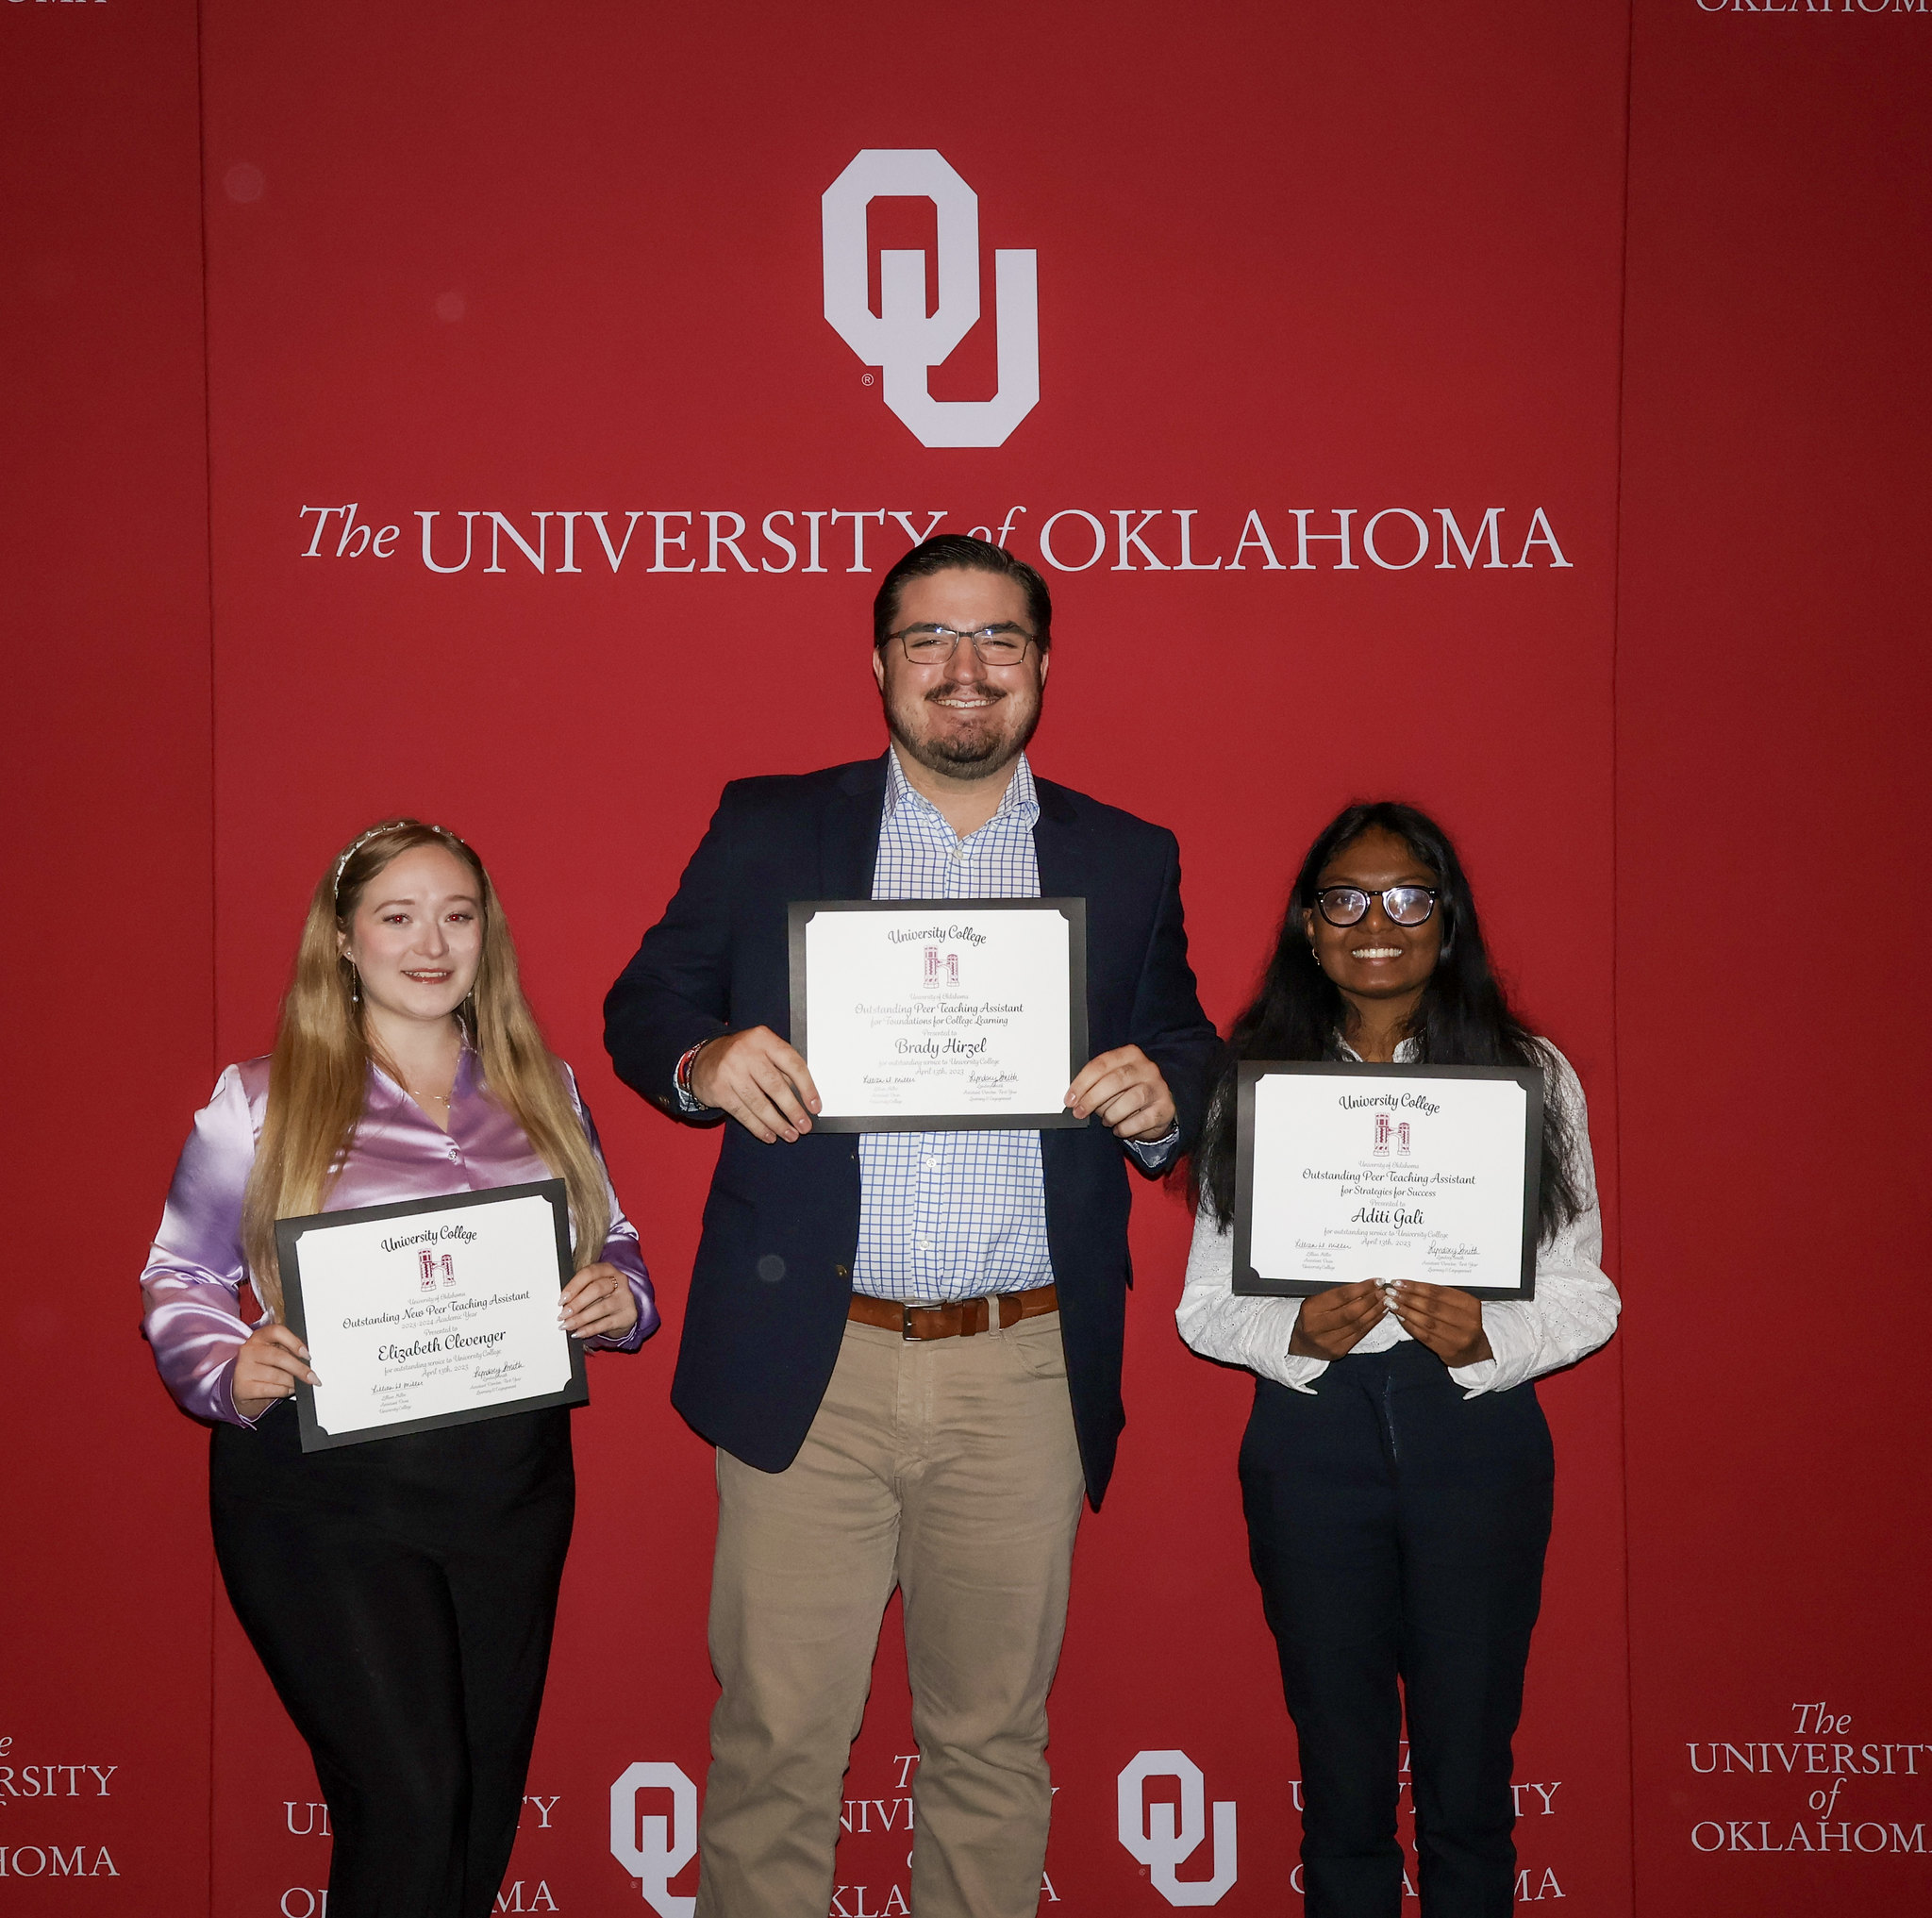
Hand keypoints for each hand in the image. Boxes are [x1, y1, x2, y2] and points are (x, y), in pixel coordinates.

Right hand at [232, 1322, 318, 1420]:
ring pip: (276, 1376)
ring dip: (292, 1382)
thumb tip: (309, 1359)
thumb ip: (288, 1351)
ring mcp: (243, 1368)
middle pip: (279, 1357)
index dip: (294, 1342)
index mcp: (259, 1337)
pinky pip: (269, 1389)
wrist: (242, 1389)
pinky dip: (283, 1391)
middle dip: (300, 1369)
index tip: (307, 1355)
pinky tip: (287, 1390)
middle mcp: (248, 1350)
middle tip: (313, 1377)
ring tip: (298, 1384)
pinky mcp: (242, 1387)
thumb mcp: (274, 1354)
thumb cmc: (264, 1368)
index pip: (277, 1331)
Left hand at [559, 1261, 638, 1341]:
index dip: (573, 1286)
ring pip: (601, 1307)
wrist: (623, 1312)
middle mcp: (619, 1280)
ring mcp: (625, 1297)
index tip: (561, 1300)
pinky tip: (579, 1332)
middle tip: (563, 1315)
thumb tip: (563, 1305)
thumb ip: (579, 1292)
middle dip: (576, 1303)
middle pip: (596, 1289)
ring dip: (581, 1318)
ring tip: (568, 1325)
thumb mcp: (591, 1289)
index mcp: (607, 1269)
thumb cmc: (602, 1298)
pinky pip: (606, 1323)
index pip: (589, 1273)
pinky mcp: (628, 1315)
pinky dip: (590, 1329)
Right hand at [690, 1027, 820, 1142]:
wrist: (703, 1058)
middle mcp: (746, 1052)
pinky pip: (742, 1113)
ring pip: (759, 1103)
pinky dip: (758, 1127)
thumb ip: (782, 1069)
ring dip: (777, 1123)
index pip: (792, 1063)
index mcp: (763, 1038)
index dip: (807, 1087)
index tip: (815, 1106)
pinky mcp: (719, 1089)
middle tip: (804, 1126)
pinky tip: (769, 1135)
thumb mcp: (763, 1051)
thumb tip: (804, 1100)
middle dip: (793, 1110)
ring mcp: (730, 1071)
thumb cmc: (742, 1056)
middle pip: (776, 1086)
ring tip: (790, 1135)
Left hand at [1065, 1045, 1175, 1141]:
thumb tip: (1075, 1098)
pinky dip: (1125, 1128)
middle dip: (1092, 1099)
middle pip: (1115, 1080)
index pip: (1101, 1064)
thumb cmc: (1129, 1091)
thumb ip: (1096, 1083)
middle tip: (1080, 1112)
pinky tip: (1119, 1129)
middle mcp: (1146, 1068)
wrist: (1159, 1106)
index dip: (1082, 1082)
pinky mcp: (1165, 1107)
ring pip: (1129, 1100)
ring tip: (1106, 1120)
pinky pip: (1141, 1120)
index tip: (1070, 1098)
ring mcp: (1158, 1087)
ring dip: (1111, 1114)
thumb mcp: (1113, 1081)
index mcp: (1130, 1054)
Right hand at [1287, 1280, 1387, 1360]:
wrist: (1298, 1341)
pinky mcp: (1337, 1351)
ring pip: (1357, 1325)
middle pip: (1351, 1313)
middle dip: (1371, 1300)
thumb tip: (1364, 1287)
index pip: (1340, 1297)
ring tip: (1385, 1301)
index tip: (1375, 1282)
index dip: (1361, 1288)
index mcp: (1310, 1309)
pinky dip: (1372, 1323)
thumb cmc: (1309, 1316)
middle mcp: (1317, 1327)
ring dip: (1375, 1312)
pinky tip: (1379, 1314)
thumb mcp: (1315, 1300)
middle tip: (1384, 1292)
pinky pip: (1359, 1335)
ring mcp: (1328, 1342)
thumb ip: (1336, 1295)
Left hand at [1388, 1281, 1492, 1367]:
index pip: (1438, 1292)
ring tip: (1391, 1303)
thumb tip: (1409, 1286)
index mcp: (1470, 1305)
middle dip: (1408, 1298)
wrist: (1477, 1349)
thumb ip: (1440, 1296)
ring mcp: (1459, 1338)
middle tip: (1391, 1292)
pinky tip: (1400, 1317)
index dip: (1416, 1287)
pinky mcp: (1449, 1351)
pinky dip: (1410, 1326)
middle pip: (1431, 1307)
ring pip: (1426, 1322)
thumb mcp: (1460, 1305)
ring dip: (1406, 1311)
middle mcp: (1467, 1322)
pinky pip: (1425, 1336)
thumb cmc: (1464, 1321)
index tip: (1399, 1282)